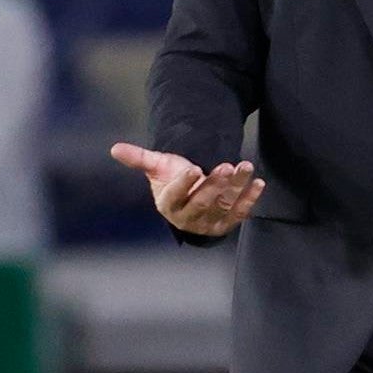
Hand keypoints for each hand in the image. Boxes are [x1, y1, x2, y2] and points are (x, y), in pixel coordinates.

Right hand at [110, 143, 264, 237]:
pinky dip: (251, 198)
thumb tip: (114, 148)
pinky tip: (258, 183)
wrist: (190, 199)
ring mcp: (210, 223)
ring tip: (245, 166)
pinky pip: (240, 212)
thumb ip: (139, 158)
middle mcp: (189, 219)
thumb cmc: (171, 179)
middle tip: (225, 165)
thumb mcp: (157, 167)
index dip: (184, 184)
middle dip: (215, 184)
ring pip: (225, 205)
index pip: (176, 196)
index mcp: (169, 204)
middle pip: (203, 202)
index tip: (194, 168)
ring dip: (236, 186)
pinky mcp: (227, 224)